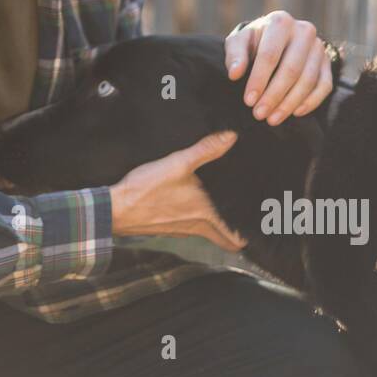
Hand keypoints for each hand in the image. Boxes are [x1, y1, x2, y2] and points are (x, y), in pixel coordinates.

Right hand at [109, 129, 245, 251]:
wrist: (115, 208)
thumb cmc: (146, 189)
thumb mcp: (177, 164)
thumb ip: (205, 150)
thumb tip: (231, 137)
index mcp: (205, 216)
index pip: (235, 240)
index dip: (250, 236)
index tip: (260, 227)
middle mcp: (196, 228)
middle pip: (224, 239)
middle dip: (237, 230)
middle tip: (246, 215)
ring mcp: (180, 230)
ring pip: (207, 231)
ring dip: (217, 222)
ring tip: (223, 203)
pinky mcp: (167, 227)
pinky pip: (189, 225)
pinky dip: (196, 218)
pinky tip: (191, 201)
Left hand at [225, 11, 332, 125]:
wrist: (276, 38)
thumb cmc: (254, 42)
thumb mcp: (239, 42)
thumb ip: (235, 55)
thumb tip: (235, 74)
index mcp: (280, 22)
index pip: (270, 55)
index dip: (259, 80)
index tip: (248, 101)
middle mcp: (304, 31)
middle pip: (291, 69)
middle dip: (274, 95)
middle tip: (259, 115)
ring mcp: (319, 47)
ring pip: (308, 80)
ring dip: (290, 103)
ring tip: (272, 119)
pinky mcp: (327, 62)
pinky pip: (324, 85)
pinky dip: (311, 102)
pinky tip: (296, 113)